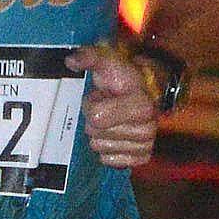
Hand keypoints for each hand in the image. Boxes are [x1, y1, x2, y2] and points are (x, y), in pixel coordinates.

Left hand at [69, 43, 160, 168]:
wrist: (146, 93)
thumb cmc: (125, 80)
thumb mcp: (109, 63)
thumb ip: (90, 57)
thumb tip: (71, 60)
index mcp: (141, 106)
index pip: (95, 116)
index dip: (92, 104)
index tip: (102, 96)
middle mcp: (147, 128)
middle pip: (95, 133)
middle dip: (95, 119)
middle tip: (108, 107)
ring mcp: (145, 145)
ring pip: (100, 148)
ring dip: (102, 134)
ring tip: (113, 120)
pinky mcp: (140, 158)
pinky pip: (108, 161)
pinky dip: (108, 150)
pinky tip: (117, 136)